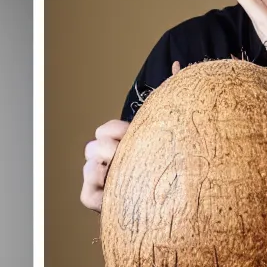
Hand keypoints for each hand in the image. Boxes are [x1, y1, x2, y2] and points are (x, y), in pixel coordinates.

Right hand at [80, 63, 187, 210]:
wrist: (178, 196)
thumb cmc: (171, 159)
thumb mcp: (170, 127)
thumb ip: (171, 97)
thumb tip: (180, 65)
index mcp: (120, 142)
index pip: (106, 129)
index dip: (116, 129)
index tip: (132, 132)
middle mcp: (107, 160)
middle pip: (92, 147)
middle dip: (109, 147)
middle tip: (128, 152)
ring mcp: (100, 181)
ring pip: (88, 168)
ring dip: (103, 167)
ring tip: (122, 168)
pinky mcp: (98, 201)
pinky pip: (87, 195)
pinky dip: (96, 190)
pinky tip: (114, 186)